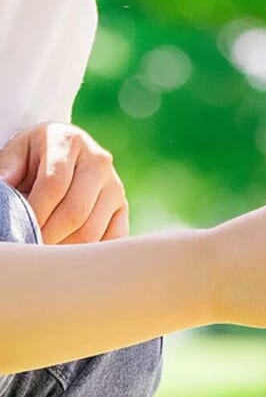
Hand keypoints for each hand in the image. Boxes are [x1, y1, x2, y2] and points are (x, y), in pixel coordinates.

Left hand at [0, 123, 127, 243]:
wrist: (63, 152)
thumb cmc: (33, 157)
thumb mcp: (14, 155)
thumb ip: (6, 172)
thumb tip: (3, 200)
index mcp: (68, 142)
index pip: (54, 185)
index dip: (34, 213)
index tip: (18, 230)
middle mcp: (99, 161)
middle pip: (75, 211)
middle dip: (48, 236)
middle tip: (29, 249)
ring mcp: (114, 185)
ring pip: (92, 230)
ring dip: (65, 249)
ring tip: (44, 253)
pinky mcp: (122, 206)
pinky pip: (111, 239)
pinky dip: (89, 254)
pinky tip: (68, 255)